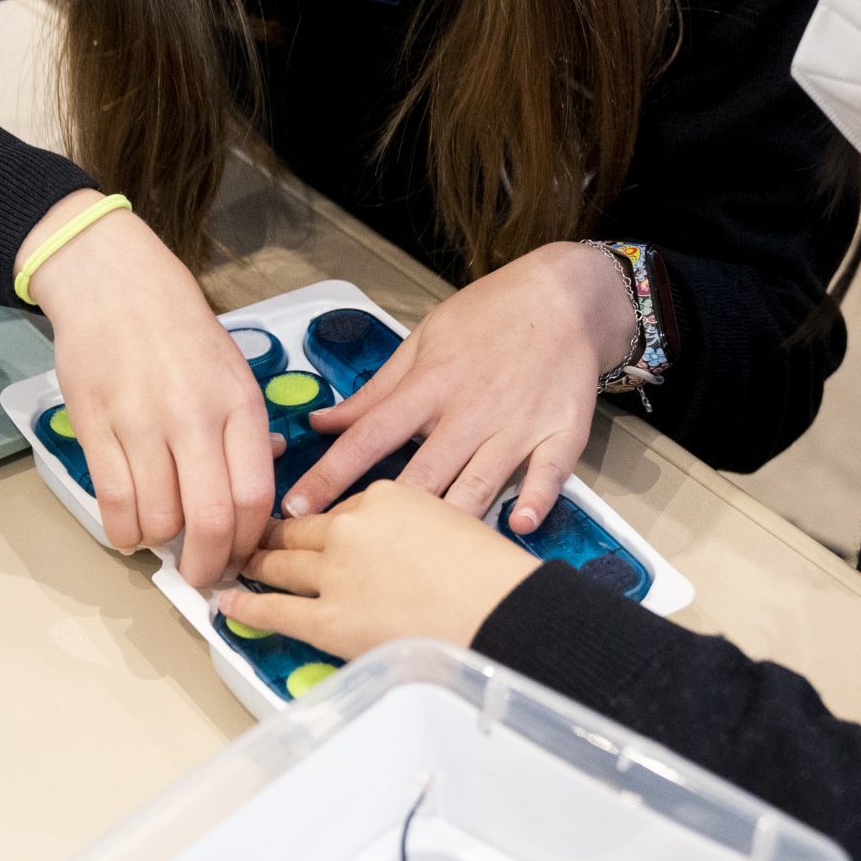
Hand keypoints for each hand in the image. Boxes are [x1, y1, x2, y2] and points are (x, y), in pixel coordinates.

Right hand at [24, 190, 273, 585]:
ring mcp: (141, 423)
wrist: (112, 282)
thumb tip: (260, 486)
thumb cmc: (176, 326)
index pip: (255, 495)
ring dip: (160, 542)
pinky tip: (129, 529)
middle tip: (199, 573)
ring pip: (158, 517)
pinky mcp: (96, 426)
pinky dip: (122, 531)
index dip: (248, 541)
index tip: (239, 556)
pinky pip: (111, 501)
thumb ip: (246, 428)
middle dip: (206, 562)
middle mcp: (193, 416)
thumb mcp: (232, 368)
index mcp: (237, 403)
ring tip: (160, 535)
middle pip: (210, 519)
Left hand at [219, 483, 541, 655]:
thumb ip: (413, 511)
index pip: (341, 503)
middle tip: (247, 536)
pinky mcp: (330, 620)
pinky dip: (248, 606)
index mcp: (383, 495)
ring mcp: (335, 574)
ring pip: (281, 564)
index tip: (305, 519)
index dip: (322, 515)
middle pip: (300, 529)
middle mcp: (350, 527)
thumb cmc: (493, 570)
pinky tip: (229, 603)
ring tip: (233, 562)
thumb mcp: (454, 514)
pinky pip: (277, 610)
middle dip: (270, 534)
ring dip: (254, 563)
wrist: (502, 614)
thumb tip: (391, 523)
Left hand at [282, 242, 635, 532]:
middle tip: (346, 555)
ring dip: (448, 524)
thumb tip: (322, 420)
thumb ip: (376, 390)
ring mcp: (516, 426)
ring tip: (418, 564)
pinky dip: (534, 500)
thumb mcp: (423, 340)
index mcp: (430, 385)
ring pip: (477, 484)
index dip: (329, 475)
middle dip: (381, 518)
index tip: (294, 508)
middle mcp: (469, 411)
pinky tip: (518, 526)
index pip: (368, 436)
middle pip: (420, 474)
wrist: (566, 295)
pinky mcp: (561, 435)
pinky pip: (548, 474)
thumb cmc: (489, 315)